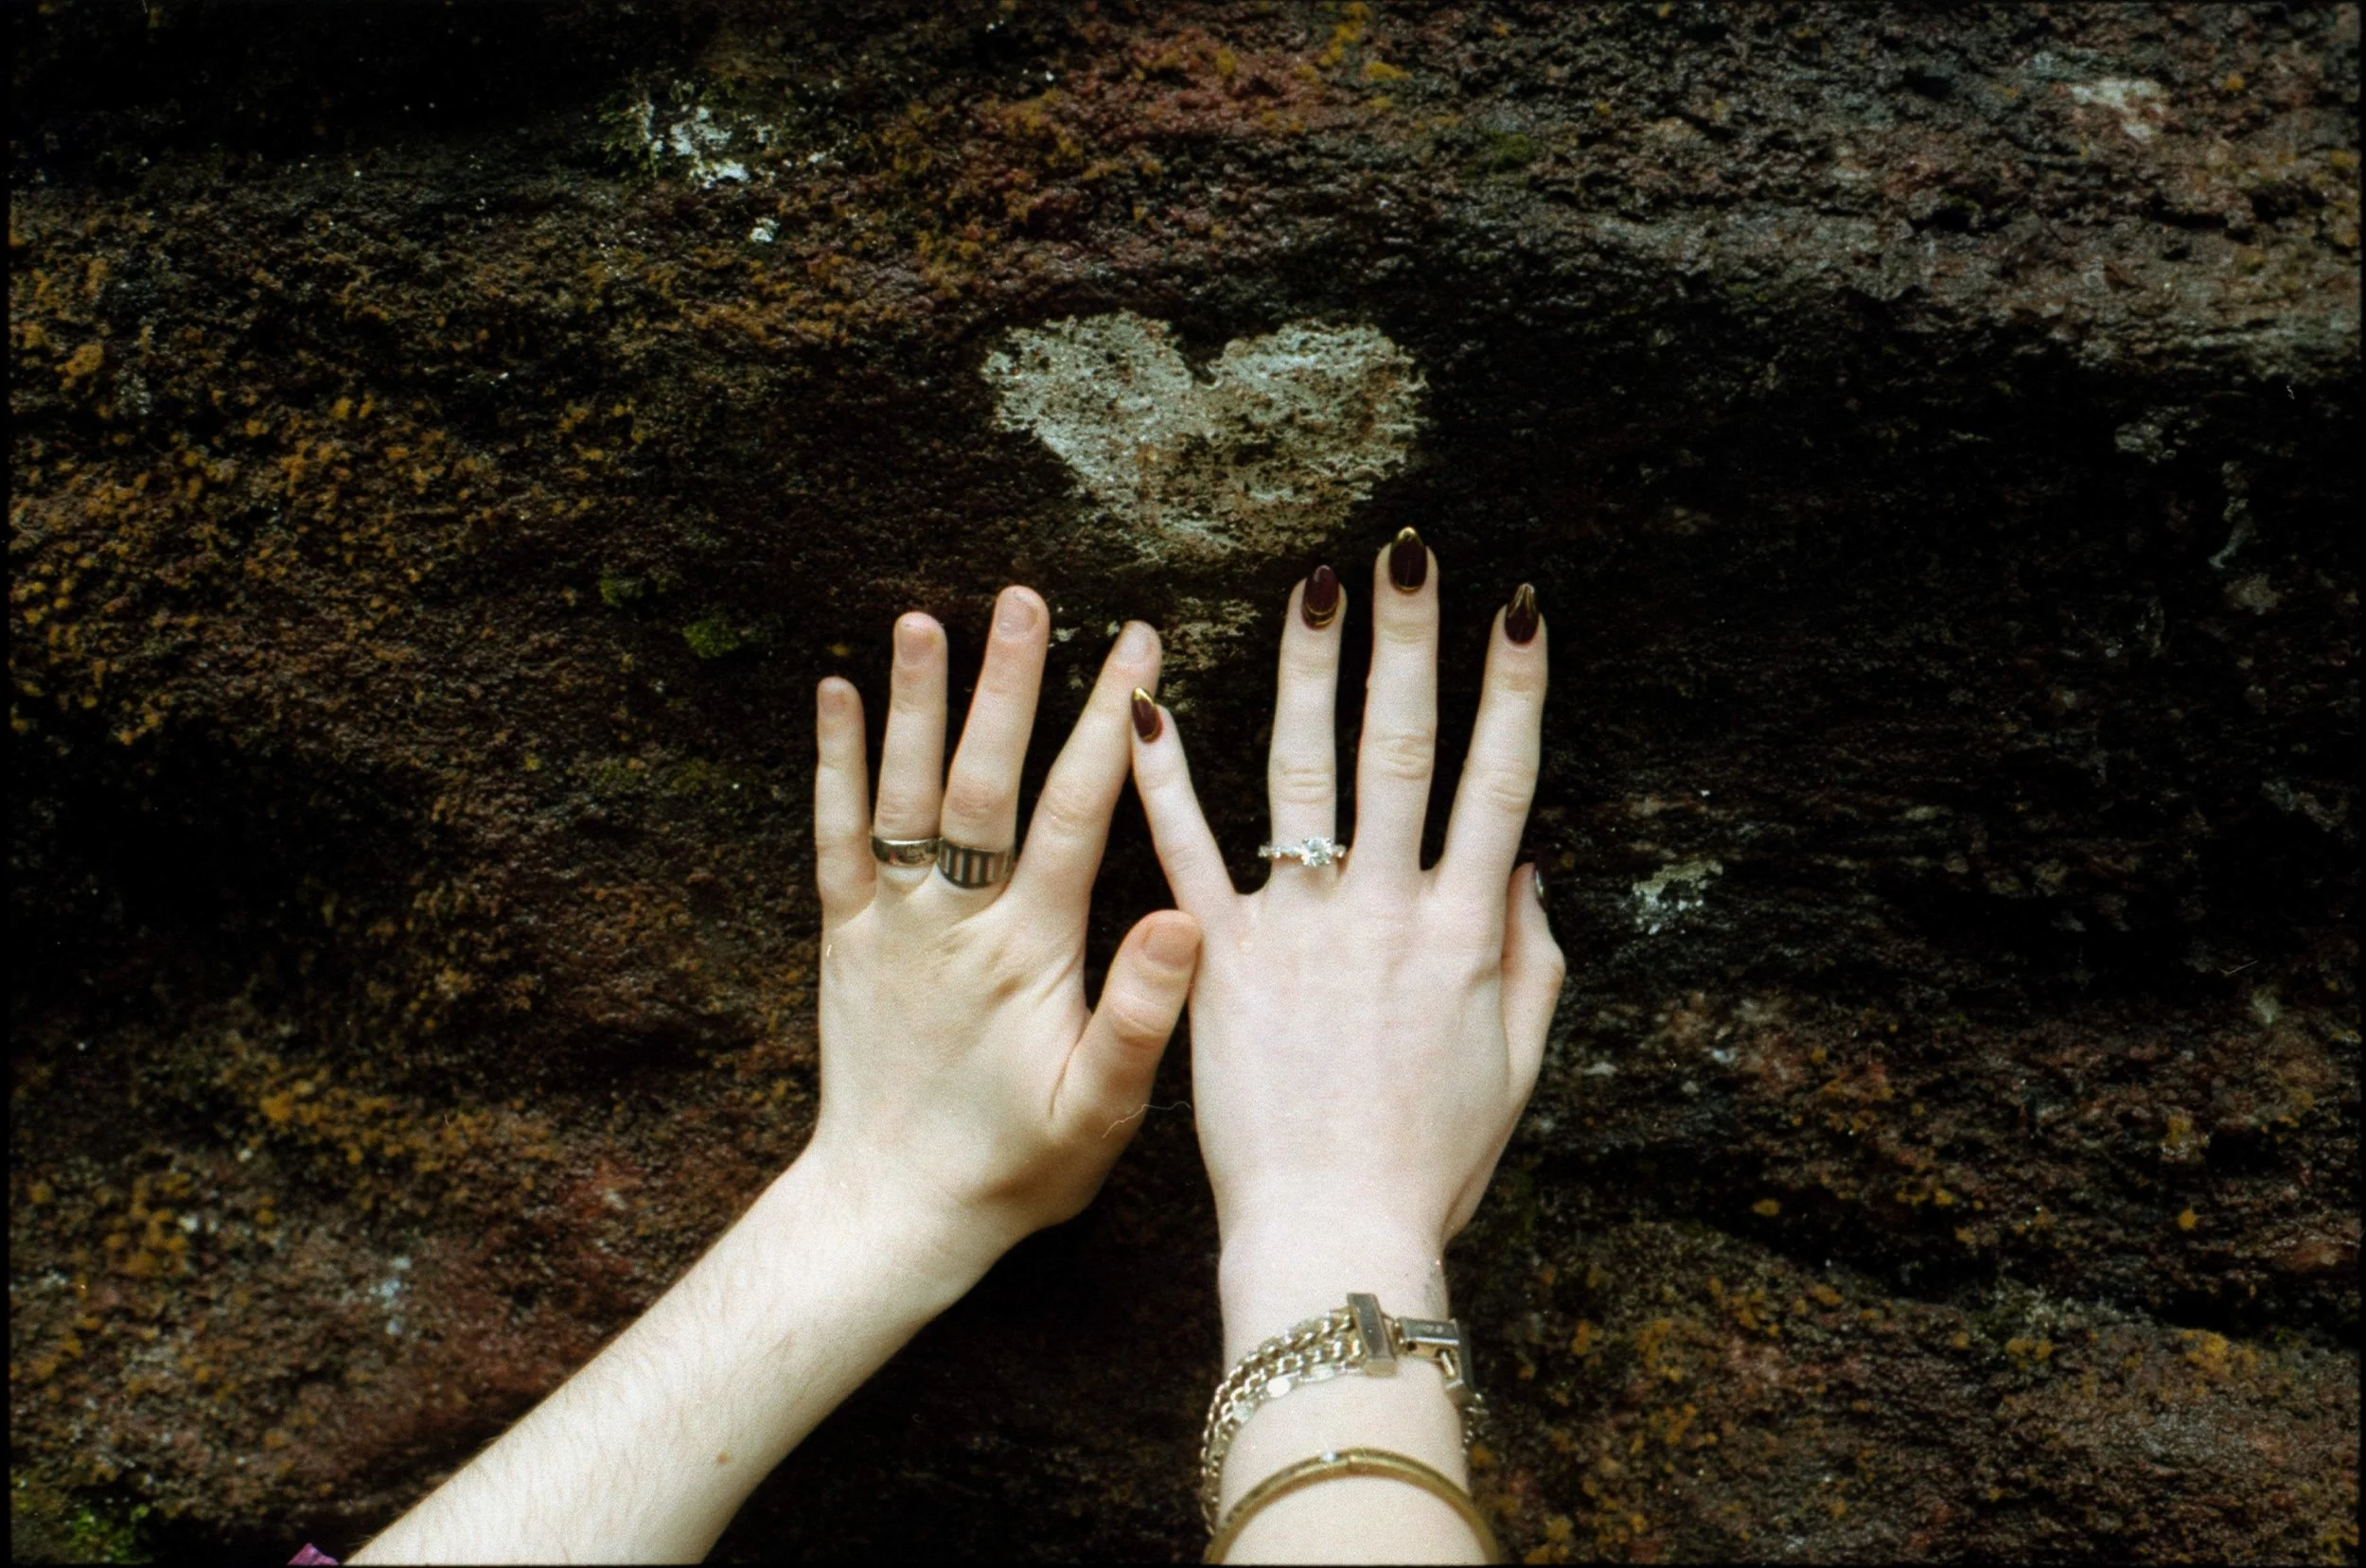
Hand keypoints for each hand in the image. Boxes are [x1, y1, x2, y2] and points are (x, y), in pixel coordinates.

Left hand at [808, 588, 1201, 1278]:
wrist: (895, 1214)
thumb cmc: (1016, 1167)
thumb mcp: (1101, 1112)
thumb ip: (1141, 1016)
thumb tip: (1182, 915)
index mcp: (1030, 952)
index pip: (1077, 816)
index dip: (1110, 727)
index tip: (1139, 647)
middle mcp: (955, 923)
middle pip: (983, 783)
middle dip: (1009, 686)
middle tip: (1025, 599)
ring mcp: (891, 925)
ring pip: (905, 797)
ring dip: (916, 704)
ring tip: (924, 617)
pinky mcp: (844, 938)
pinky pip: (835, 840)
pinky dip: (835, 767)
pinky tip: (835, 693)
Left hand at [1129, 537, 1562, 1341]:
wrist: (1332, 1234)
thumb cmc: (1429, 1163)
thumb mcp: (1514, 1067)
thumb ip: (1532, 963)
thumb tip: (1530, 871)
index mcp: (1463, 932)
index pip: (1500, 782)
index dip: (1514, 691)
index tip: (1520, 610)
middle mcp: (1386, 910)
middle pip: (1404, 750)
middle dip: (1412, 644)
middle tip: (1410, 554)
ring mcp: (1299, 929)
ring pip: (1303, 775)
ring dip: (1309, 674)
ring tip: (1311, 587)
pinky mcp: (1219, 958)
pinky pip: (1187, 851)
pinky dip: (1165, 776)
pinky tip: (1145, 701)